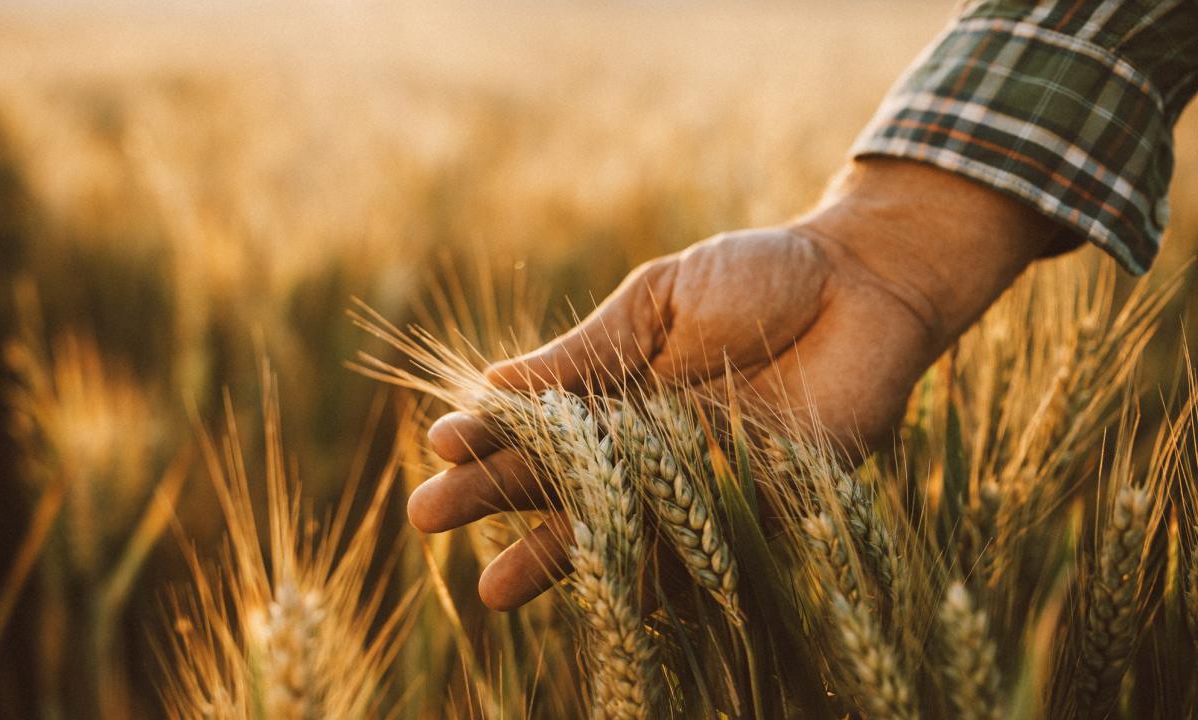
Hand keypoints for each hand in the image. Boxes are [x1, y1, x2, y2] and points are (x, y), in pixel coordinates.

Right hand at [411, 158, 1058, 609]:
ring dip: (562, 558)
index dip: (493, 436)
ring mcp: (706, 482)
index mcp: (622, 395)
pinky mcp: (768, 506)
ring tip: (495, 590)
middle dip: (499, 501)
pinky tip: (614, 593)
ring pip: (624, 530)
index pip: (543, 427)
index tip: (440, 445)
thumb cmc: (757, 277)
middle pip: (566, 485)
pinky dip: (665, 573)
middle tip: (427, 519)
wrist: (864, 282)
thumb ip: (589, 351)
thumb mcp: (661, 300)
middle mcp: (654, 449)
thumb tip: (494, 381)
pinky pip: (710, 547)